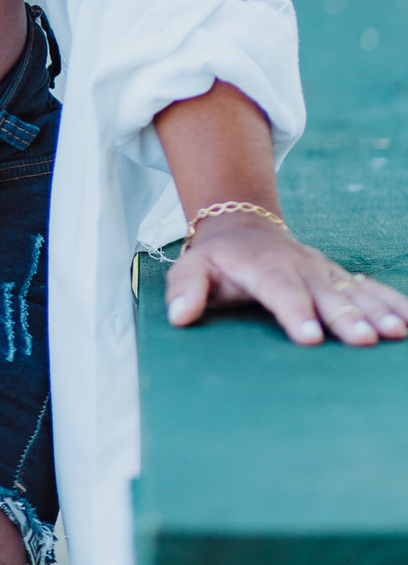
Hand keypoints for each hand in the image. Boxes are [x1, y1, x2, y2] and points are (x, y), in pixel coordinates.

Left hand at [165, 217, 407, 346]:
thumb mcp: (192, 268)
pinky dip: (392, 302)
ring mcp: (322, 271)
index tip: (310, 336)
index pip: (279, 289)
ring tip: (396, 332)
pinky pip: (369, 288)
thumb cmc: (217, 259)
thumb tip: (179, 317)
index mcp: (262, 265)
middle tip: (364, 339)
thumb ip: (184, 290)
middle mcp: (298, 266)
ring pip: (352, 289)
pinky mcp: (338, 276)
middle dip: (344, 315)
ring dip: (375, 309)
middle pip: (323, 292)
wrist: (243, 225)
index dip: (294, 311)